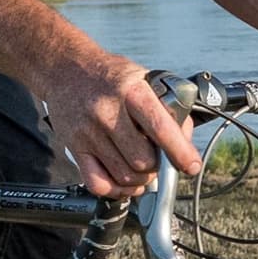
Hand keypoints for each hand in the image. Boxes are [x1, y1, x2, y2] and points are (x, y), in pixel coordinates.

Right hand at [37, 48, 204, 195]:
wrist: (66, 69)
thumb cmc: (111, 76)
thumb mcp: (144, 79)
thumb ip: (168, 108)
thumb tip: (185, 142)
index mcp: (131, 92)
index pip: (160, 128)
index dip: (179, 152)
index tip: (191, 166)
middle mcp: (107, 112)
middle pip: (142, 160)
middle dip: (155, 166)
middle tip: (156, 159)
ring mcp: (88, 132)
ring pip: (123, 176)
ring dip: (139, 180)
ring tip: (141, 168)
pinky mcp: (74, 147)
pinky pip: (98, 183)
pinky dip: (116, 190)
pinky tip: (123, 181)